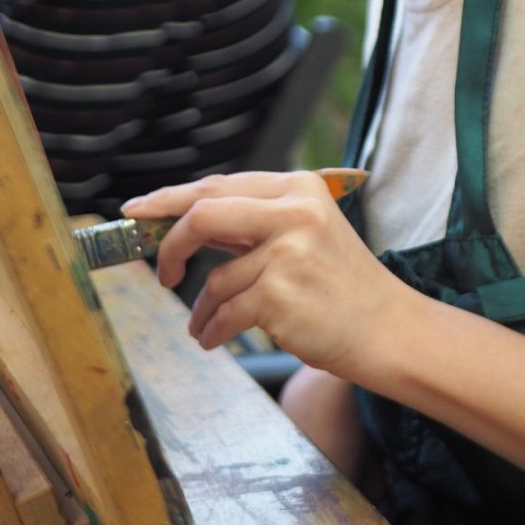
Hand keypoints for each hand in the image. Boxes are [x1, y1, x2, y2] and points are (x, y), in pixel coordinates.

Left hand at [121, 170, 409, 375]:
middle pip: (203, 214)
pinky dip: (212, 331)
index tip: (136, 212)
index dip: (169, 199)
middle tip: (163, 273)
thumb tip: (182, 221)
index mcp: (298, 188)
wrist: (387, 329)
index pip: (219, 186)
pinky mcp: (279, 295)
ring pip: (214, 280)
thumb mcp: (305, 234)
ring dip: (202, 310)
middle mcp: (294, 212)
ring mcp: (287, 253)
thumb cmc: (340, 286)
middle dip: (170, 245)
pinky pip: (223, 314)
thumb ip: (252, 223)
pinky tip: (216, 338)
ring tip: (208, 325)